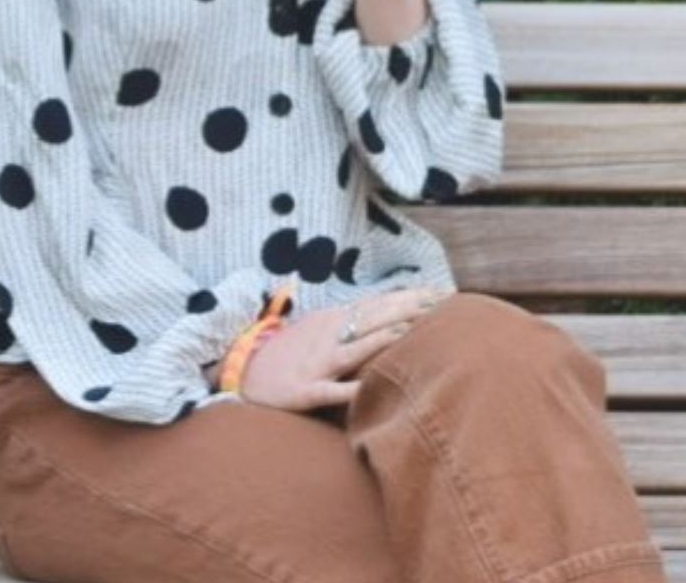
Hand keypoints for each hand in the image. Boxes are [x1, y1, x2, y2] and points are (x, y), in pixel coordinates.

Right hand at [237, 287, 451, 412]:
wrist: (241, 372)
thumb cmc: (287, 353)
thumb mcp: (318, 327)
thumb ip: (350, 320)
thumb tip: (386, 315)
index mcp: (333, 320)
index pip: (379, 304)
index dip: (411, 298)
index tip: (443, 293)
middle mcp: (328, 336)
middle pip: (373, 320)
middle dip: (408, 312)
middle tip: (443, 305)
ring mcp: (316, 363)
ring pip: (354, 350)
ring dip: (382, 340)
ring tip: (411, 332)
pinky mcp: (303, 391)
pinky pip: (328, 391)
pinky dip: (347, 390)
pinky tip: (367, 390)